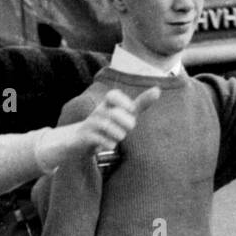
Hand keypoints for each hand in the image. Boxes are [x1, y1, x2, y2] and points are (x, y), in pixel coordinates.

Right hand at [38, 86, 160, 170]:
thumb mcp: (122, 114)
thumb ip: (140, 103)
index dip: (123, 102)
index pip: (113, 95)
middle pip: (116, 114)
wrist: (78, 141)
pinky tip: (109, 146)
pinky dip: (109, 144)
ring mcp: (89, 124)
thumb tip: (158, 89)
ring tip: (118, 138)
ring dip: (118, 135)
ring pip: (108, 127)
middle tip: (127, 129)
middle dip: (126, 123)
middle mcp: (97, 112)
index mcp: (106, 104)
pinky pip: (100, 140)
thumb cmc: (106, 126)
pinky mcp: (84, 137)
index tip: (131, 110)